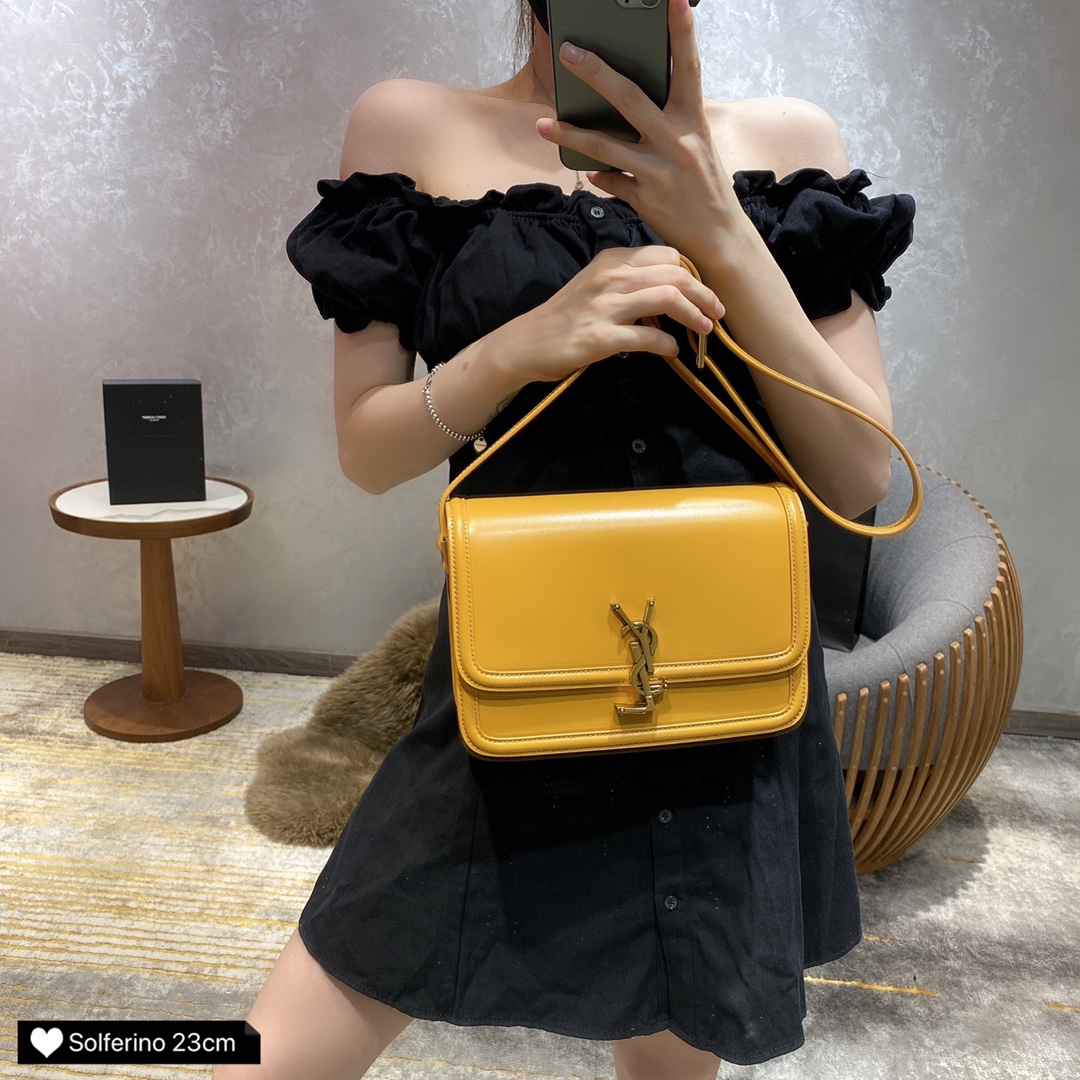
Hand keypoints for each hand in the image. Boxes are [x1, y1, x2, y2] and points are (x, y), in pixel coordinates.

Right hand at [494, 245, 723, 384]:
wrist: (525, 344)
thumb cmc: (565, 318)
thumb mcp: (597, 287)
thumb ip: (630, 283)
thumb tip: (670, 294)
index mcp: (611, 260)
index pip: (667, 255)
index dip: (693, 273)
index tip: (702, 292)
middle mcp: (610, 277)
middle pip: (675, 273)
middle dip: (704, 294)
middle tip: (717, 312)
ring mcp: (604, 306)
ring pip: (667, 298)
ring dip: (694, 315)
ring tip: (705, 330)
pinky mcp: (600, 337)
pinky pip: (647, 336)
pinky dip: (667, 344)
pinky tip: (672, 351)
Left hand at [536, 0, 737, 262]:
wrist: (719, 237)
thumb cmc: (705, 186)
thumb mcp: (696, 145)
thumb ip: (668, 122)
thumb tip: (628, 105)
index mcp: (693, 120)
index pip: (688, 67)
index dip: (682, 31)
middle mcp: (676, 141)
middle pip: (629, 98)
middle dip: (596, 73)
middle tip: (569, 52)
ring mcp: (659, 171)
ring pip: (605, 146)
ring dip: (571, 134)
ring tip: (544, 125)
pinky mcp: (645, 198)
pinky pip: (610, 181)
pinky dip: (598, 176)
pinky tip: (589, 172)